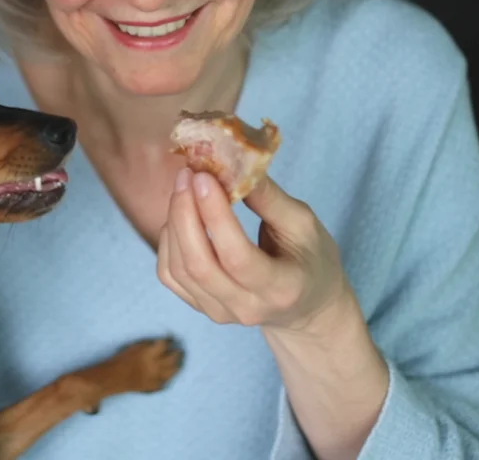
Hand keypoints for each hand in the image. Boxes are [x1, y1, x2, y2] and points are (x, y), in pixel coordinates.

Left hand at [157, 167, 350, 336]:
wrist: (306, 308)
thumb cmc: (310, 259)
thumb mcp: (302, 224)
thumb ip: (269, 198)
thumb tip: (234, 165)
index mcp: (281, 288)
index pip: (236, 256)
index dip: (215, 215)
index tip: (204, 177)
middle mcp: (246, 307)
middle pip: (199, 264)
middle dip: (185, 213)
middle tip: (186, 175)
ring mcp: (220, 313)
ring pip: (178, 269)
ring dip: (174, 222)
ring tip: (183, 188)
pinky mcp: (201, 307)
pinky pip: (169, 275)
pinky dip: (168, 241)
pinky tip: (180, 217)